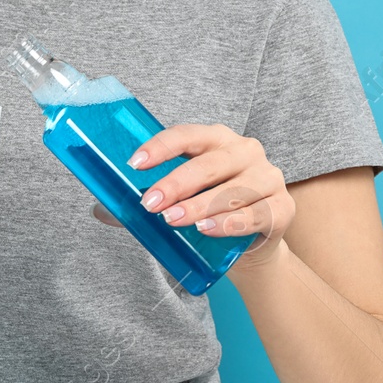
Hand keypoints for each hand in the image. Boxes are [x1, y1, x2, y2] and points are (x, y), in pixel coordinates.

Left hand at [89, 124, 293, 273]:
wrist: (251, 247)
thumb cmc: (210, 212)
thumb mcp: (180, 200)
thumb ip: (146, 201)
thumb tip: (100, 208)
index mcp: (217, 139)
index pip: (187, 135)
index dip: (161, 146)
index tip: (135, 163)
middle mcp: (246, 151)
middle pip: (210, 163)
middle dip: (177, 182)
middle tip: (150, 202)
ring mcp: (268, 177)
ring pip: (233, 189)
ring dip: (200, 205)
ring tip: (173, 220)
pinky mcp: (282, 207)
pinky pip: (257, 213)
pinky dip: (231, 222)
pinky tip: (208, 230)